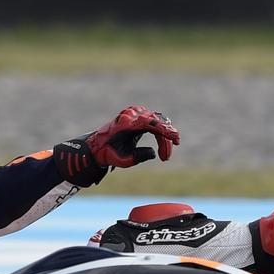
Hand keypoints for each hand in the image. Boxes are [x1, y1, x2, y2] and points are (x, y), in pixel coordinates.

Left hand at [54, 105, 180, 186]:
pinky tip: (163, 143)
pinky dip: (160, 131)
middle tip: (166, 158)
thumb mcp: (122, 160)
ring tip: (164, 155)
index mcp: (125, 124)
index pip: (150, 123)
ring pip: (157, 121)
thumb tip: (153, 153)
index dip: (164, 130)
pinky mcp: (137, 115)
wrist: (97, 146)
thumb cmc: (109, 154)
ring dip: (163, 137)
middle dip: (165, 140)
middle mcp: (130, 115)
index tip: (175, 138)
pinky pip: (154, 121)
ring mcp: (134, 113)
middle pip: (156, 123)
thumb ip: (137, 157)